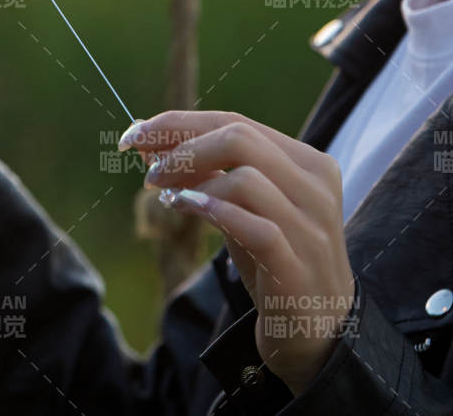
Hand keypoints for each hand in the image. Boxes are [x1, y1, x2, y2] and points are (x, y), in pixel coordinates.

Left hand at [121, 109, 355, 394]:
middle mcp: (316, 186)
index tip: (134, 135)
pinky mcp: (299, 266)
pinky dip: (214, 212)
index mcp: (306, 162)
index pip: (236, 122)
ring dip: (192, 182)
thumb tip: (150, 142)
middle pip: (239, 139)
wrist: (317, 330)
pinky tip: (184, 208)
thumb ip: (206, 174)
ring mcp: (311, 227)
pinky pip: (257, 228)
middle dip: (182, 147)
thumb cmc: (273, 261)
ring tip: (166, 198)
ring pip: (246, 178)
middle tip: (148, 172)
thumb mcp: (240, 209)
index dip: (180, 123)